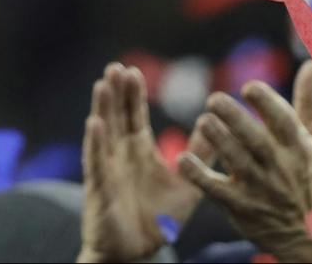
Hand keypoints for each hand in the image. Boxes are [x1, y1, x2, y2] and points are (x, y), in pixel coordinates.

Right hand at [78, 62, 212, 262]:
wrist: (139, 251)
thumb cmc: (159, 218)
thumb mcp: (187, 183)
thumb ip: (201, 155)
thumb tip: (216, 125)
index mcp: (139, 150)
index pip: (134, 115)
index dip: (133, 94)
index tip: (132, 70)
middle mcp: (120, 154)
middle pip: (116, 116)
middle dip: (115, 92)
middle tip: (116, 67)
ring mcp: (108, 168)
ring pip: (103, 132)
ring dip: (102, 108)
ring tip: (103, 84)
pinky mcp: (101, 188)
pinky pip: (96, 162)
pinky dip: (95, 143)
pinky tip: (94, 124)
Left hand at [178, 68, 311, 261]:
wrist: (308, 236)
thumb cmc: (308, 180)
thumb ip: (308, 105)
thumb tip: (311, 65)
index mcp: (298, 149)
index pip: (284, 122)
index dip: (267, 103)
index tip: (248, 87)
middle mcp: (280, 168)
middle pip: (257, 141)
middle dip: (236, 119)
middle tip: (214, 99)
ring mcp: (260, 190)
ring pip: (238, 163)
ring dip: (219, 141)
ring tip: (204, 121)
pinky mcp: (240, 207)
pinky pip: (217, 190)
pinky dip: (199, 176)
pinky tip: (182, 160)